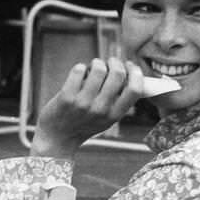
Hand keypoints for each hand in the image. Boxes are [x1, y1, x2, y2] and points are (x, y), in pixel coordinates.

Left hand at [30, 57, 145, 157]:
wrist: (58, 137)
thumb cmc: (84, 123)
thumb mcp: (107, 119)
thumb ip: (121, 102)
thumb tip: (141, 80)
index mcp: (114, 115)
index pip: (134, 90)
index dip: (135, 72)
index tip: (130, 66)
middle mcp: (100, 110)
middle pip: (118, 74)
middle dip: (115, 62)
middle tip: (110, 63)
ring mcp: (83, 103)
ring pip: (98, 68)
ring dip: (97, 63)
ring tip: (93, 68)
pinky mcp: (66, 97)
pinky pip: (79, 70)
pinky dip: (80, 67)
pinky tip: (79, 74)